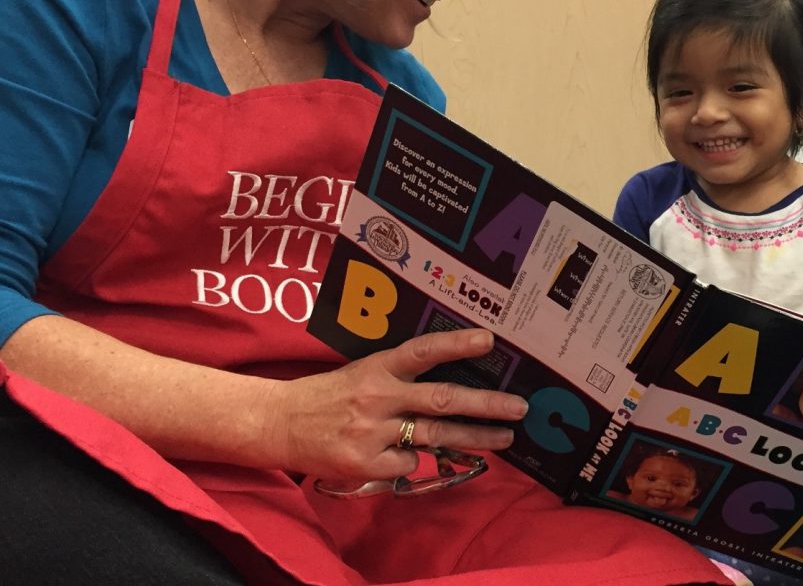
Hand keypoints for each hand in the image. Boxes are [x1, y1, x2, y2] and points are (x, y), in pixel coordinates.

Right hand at [266, 328, 526, 484]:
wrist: (282, 423)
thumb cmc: (330, 395)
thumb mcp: (364, 372)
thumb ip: (400, 377)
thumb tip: (450, 387)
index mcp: (378, 367)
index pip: (423, 351)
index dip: (456, 344)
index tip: (489, 340)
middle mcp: (379, 396)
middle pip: (441, 400)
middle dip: (486, 404)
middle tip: (519, 406)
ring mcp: (373, 431)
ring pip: (435, 436)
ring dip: (475, 437)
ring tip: (505, 438)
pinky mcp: (366, 462)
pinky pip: (407, 462)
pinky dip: (410, 459)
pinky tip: (394, 452)